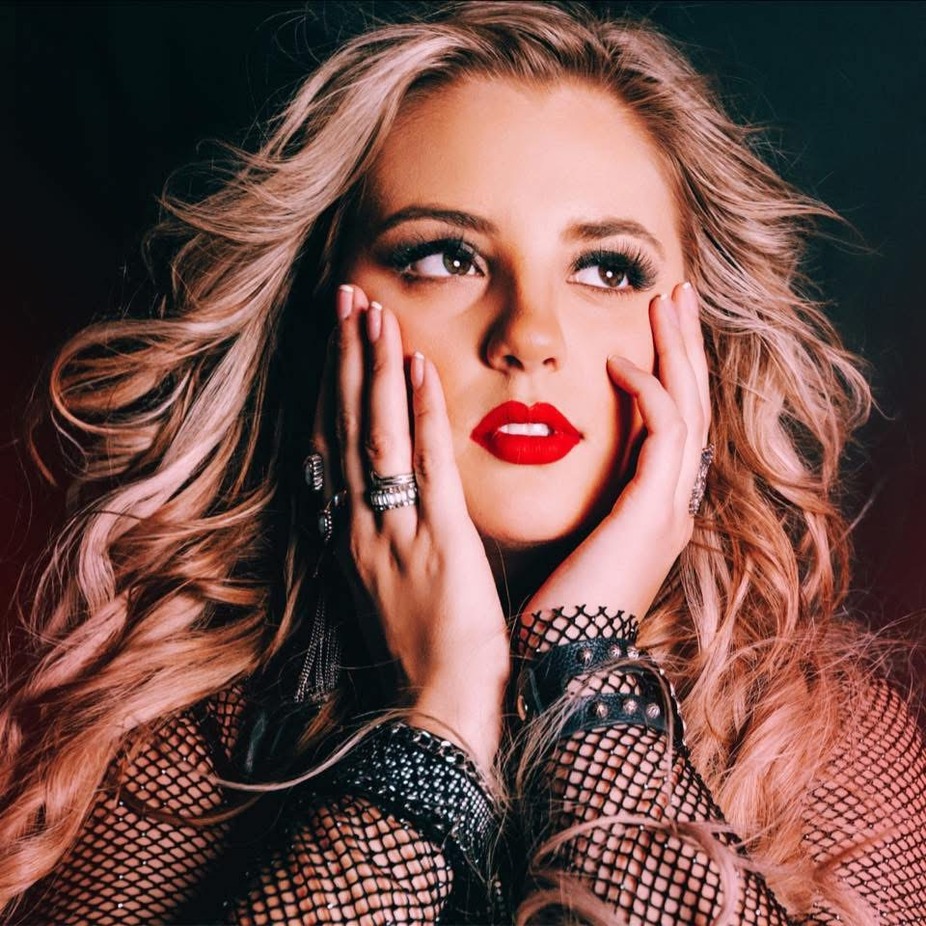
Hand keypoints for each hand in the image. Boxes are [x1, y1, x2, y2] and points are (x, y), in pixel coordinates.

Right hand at [312, 284, 508, 769]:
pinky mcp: (439, 544)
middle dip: (345, 358)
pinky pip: (426, 468)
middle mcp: (362, 526)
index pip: (335, 446)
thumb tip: (383, 502)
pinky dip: (420, 415)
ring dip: (373, 370)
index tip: (337, 337)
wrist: (436, 709)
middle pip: (346, 427)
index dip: (333, 388)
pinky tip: (418, 368)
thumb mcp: (390, 589)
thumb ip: (383, 540)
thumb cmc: (422, 654)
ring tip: (372, 312)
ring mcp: (396, 533)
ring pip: (377, 436)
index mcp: (352, 536)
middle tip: (345, 297)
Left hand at [519, 282, 710, 650]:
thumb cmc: (551, 605)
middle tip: (677, 292)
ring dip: (678, 351)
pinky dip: (650, 392)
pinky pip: (666, 435)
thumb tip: (548, 453)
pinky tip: (619, 361)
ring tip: (665, 300)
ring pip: (691, 409)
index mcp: (651, 508)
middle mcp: (673, 505)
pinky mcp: (652, 515)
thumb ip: (578, 496)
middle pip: (694, 406)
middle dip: (685, 347)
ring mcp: (670, 510)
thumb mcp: (569, 537)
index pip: (673, 425)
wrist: (560, 663)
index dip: (667, 371)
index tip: (647, 327)